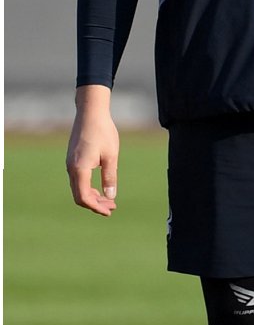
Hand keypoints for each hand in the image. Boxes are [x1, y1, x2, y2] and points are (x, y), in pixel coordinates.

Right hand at [66, 86, 119, 215]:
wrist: (90, 113)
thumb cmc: (103, 132)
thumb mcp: (111, 156)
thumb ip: (110, 177)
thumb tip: (110, 196)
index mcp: (80, 169)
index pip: (84, 197)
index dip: (96, 207)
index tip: (110, 211)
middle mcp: (71, 168)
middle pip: (79, 195)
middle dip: (95, 204)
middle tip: (112, 208)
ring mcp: (70, 164)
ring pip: (78, 188)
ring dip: (92, 196)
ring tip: (109, 201)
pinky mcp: (73, 159)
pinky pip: (78, 180)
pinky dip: (88, 187)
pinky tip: (100, 188)